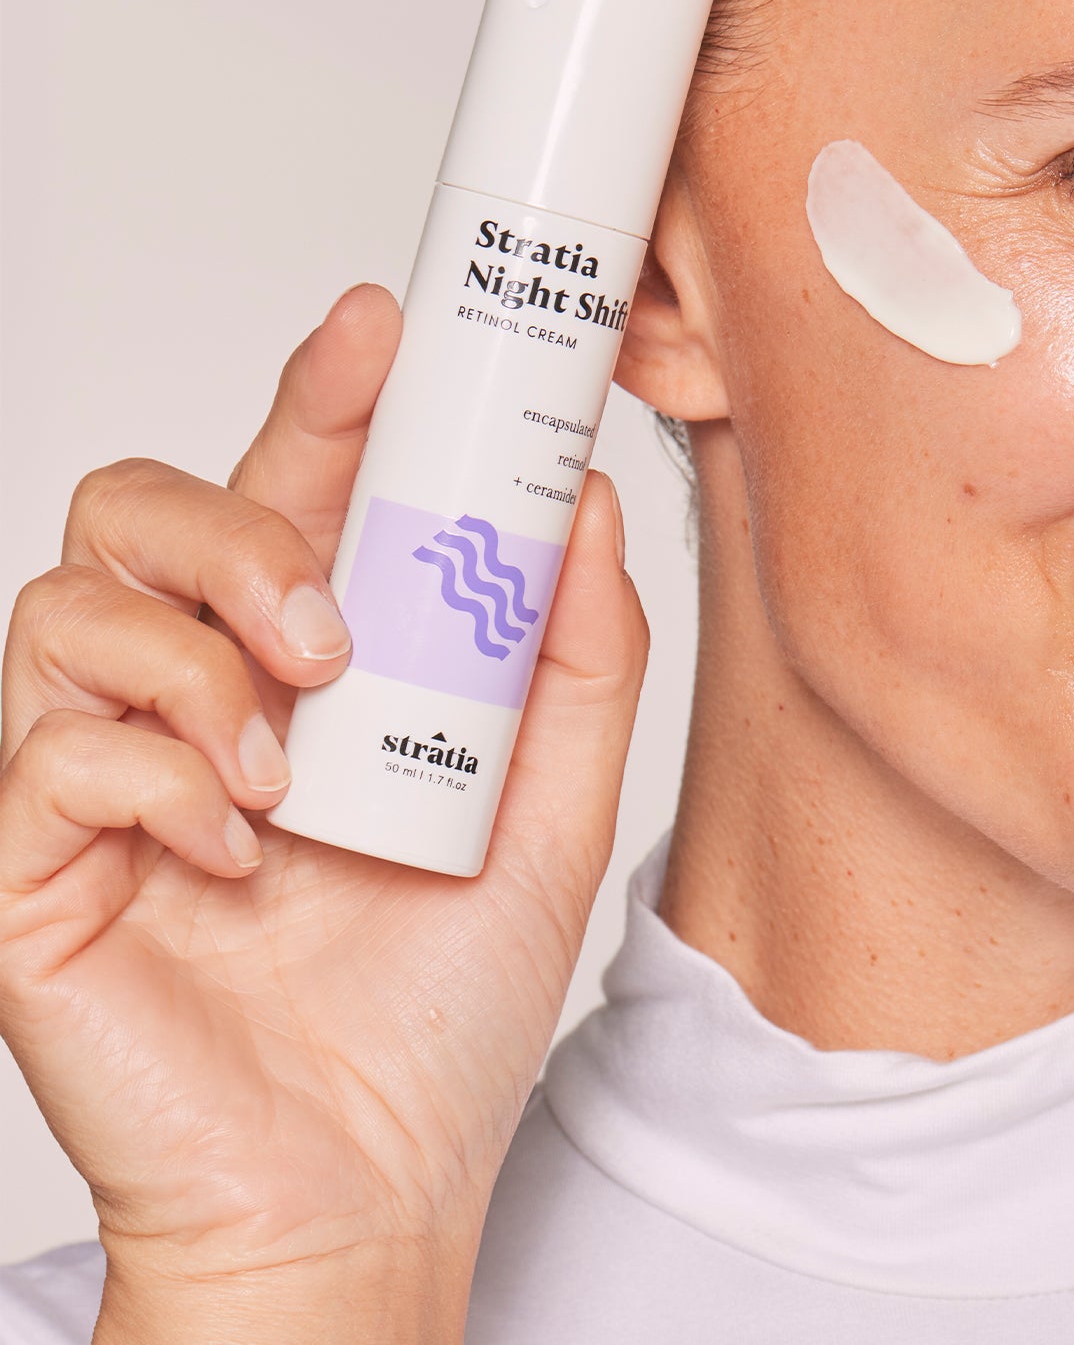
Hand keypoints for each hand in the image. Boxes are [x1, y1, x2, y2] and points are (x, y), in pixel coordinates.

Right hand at [0, 286, 649, 1341]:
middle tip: (334, 626)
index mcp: (307, 664)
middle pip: (142, 505)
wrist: (370, 1182)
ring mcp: (99, 776)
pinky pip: (51, 752)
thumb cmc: (443, 1002)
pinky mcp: (30, 866)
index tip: (384, 324)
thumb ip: (581, 655)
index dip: (322, 392)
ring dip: (201, 661)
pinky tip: (234, 852)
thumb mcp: (559, 807)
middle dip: (242, 527)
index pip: (290, 486)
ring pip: (71, 602)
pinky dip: (159, 782)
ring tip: (294, 763)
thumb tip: (585, 502)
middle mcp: (193, 695)